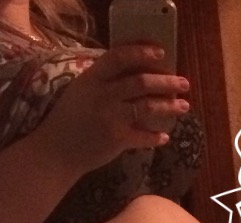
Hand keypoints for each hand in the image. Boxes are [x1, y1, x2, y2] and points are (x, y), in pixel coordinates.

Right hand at [34, 44, 189, 173]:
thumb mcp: (81, 92)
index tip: (161, 53)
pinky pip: (144, 136)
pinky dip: (156, 137)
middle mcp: (103, 95)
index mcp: (92, 78)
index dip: (142, 52)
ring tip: (184, 106)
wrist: (56, 152)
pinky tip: (165, 137)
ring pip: (148, 107)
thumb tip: (136, 74)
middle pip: (141, 82)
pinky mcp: (117, 140)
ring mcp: (111, 118)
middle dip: (167, 82)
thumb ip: (104, 82)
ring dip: (170, 106)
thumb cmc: (69, 120)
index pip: (119, 57)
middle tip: (184, 83)